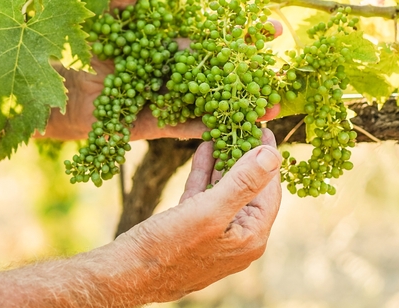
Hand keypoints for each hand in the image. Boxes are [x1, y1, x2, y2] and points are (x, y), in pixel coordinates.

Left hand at [43, 0, 281, 140]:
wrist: (66, 89)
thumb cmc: (89, 48)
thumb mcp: (106, 16)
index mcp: (174, 45)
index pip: (214, 36)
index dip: (242, 31)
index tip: (271, 25)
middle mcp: (179, 72)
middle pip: (222, 70)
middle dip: (253, 68)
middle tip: (284, 69)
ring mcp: (172, 100)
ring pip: (214, 102)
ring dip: (242, 104)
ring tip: (275, 106)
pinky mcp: (160, 126)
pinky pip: (191, 127)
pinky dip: (214, 127)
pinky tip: (239, 129)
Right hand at [114, 129, 281, 301]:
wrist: (126, 273)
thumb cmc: (168, 247)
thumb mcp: (209, 211)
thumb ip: (243, 183)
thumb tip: (272, 155)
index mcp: (250, 237)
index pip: (269, 190)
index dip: (267, 158)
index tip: (262, 127)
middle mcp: (237, 238)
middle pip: (249, 189)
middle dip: (244, 156)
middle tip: (241, 124)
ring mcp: (215, 235)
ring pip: (225, 191)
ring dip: (224, 162)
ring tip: (223, 131)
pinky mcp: (192, 230)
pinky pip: (205, 197)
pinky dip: (205, 174)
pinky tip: (203, 149)